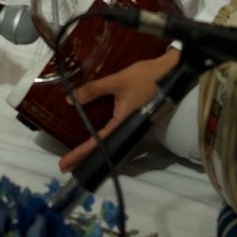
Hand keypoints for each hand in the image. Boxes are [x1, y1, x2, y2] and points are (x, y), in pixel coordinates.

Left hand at [58, 50, 180, 171]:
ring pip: (109, 141)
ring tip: (75, 154)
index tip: (64, 163)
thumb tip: (69, 99)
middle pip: (103, 148)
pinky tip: (93, 134)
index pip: (98, 143)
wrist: (171, 71)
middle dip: (83, 157)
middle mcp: (128, 128)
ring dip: (92, 149)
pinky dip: (101, 137)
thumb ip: (94, 90)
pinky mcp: (133, 118)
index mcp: (123, 123)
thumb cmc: (146, 77)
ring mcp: (131, 124)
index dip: (80, 153)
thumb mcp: (117, 81)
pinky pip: (114, 131)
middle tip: (65, 165)